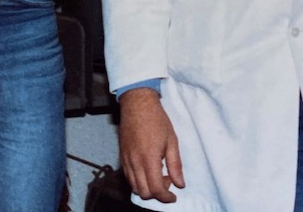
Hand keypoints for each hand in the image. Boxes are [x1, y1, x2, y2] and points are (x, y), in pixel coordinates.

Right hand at [118, 87, 184, 202]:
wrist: (137, 105)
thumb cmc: (157, 120)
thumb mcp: (172, 140)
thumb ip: (175, 164)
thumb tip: (180, 184)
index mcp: (149, 159)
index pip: (156, 189)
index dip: (166, 197)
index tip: (173, 196)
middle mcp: (135, 163)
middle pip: (144, 193)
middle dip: (157, 193)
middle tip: (168, 180)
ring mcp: (126, 161)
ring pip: (134, 187)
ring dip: (147, 188)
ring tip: (158, 174)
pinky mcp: (121, 157)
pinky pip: (128, 178)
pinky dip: (138, 181)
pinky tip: (148, 170)